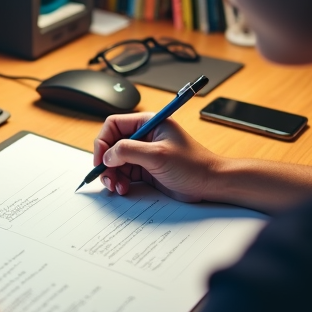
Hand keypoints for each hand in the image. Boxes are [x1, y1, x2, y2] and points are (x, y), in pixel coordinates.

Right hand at [93, 113, 221, 200]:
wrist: (210, 183)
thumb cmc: (193, 165)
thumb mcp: (158, 155)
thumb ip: (129, 151)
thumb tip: (107, 155)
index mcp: (148, 123)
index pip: (113, 125)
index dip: (103, 142)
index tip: (101, 160)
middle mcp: (144, 137)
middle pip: (111, 145)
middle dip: (106, 163)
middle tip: (107, 178)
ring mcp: (144, 154)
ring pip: (115, 162)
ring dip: (112, 175)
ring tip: (116, 187)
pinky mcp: (145, 169)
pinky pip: (124, 173)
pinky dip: (120, 181)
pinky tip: (124, 188)